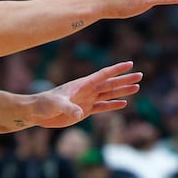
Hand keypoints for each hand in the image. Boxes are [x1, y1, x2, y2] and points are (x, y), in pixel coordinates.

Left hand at [25, 61, 142, 128]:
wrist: (37, 112)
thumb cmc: (44, 104)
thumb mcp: (56, 105)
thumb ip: (68, 108)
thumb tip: (80, 113)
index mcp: (82, 84)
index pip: (103, 75)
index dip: (116, 70)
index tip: (129, 64)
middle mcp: (87, 90)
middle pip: (110, 83)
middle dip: (125, 80)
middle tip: (140, 75)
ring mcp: (87, 100)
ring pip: (109, 94)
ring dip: (122, 91)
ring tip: (137, 88)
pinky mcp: (84, 110)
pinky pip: (102, 106)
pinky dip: (113, 105)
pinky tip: (124, 103)